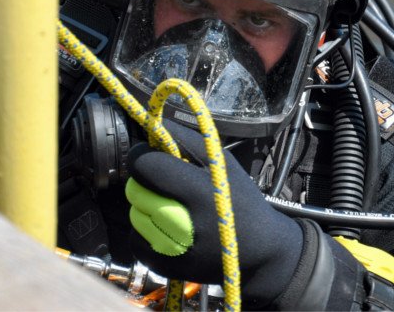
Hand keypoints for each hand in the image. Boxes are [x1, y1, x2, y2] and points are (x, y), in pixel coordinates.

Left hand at [126, 122, 303, 306]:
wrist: (259, 252)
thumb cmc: (239, 199)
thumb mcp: (222, 162)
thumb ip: (187, 140)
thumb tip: (153, 127)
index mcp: (198, 190)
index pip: (145, 165)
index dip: (143, 156)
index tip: (153, 155)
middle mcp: (181, 222)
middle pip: (135, 190)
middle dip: (146, 182)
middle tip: (166, 184)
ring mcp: (170, 249)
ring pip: (133, 214)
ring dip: (146, 207)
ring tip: (172, 207)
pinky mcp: (164, 267)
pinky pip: (135, 239)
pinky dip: (146, 232)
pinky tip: (169, 230)